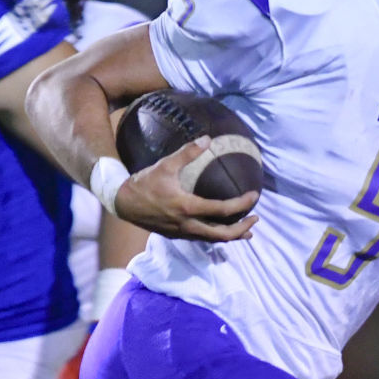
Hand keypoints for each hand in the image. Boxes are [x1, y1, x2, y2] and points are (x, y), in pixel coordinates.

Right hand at [112, 139, 257, 241]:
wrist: (123, 203)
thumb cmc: (144, 183)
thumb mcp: (165, 165)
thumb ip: (188, 152)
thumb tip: (207, 139)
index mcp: (187, 207)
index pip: (222, 210)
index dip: (242, 204)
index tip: (254, 196)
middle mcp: (186, 224)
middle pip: (221, 234)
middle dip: (241, 229)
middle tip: (256, 219)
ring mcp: (181, 232)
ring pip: (212, 239)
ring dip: (231, 236)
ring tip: (246, 230)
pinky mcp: (175, 235)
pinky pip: (201, 238)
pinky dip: (216, 236)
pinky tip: (221, 230)